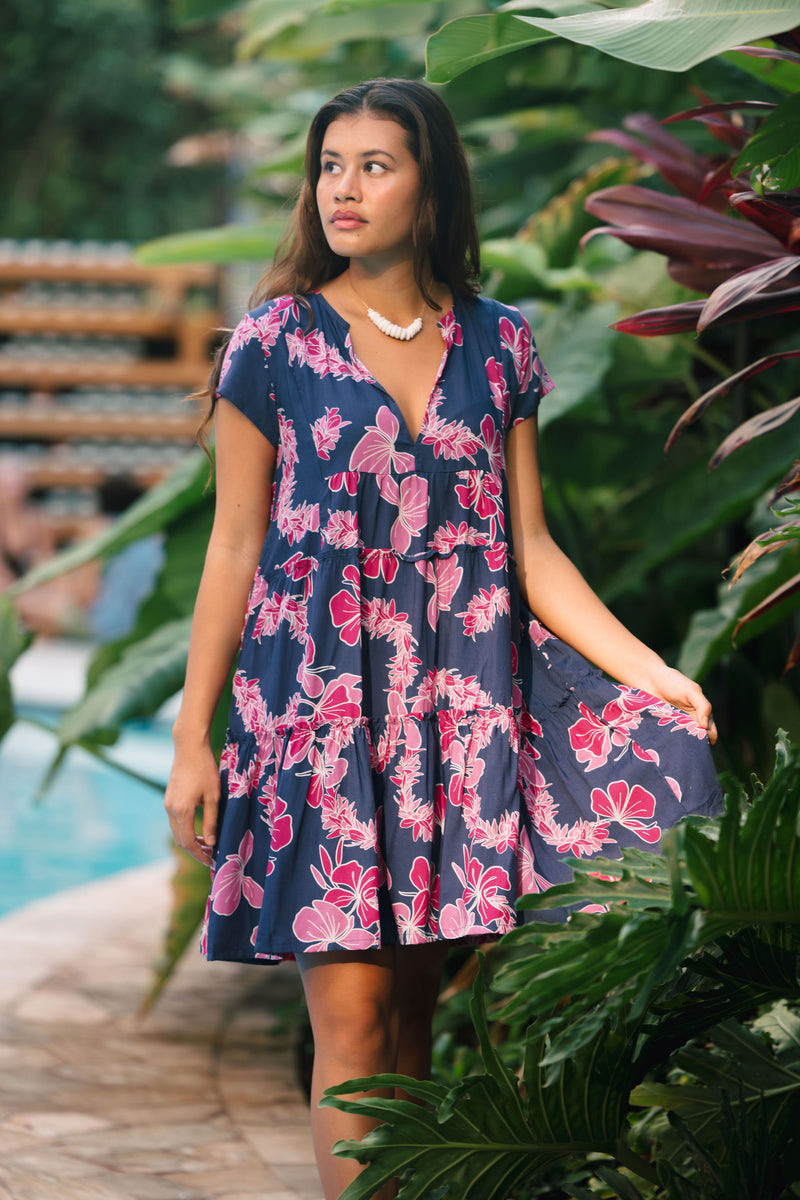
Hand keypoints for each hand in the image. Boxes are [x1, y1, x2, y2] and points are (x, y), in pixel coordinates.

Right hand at [164, 739, 220, 864]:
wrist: (189, 748)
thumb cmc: (205, 769)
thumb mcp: (214, 796)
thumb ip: (212, 821)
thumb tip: (211, 843)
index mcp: (182, 810)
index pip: (188, 842)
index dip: (199, 854)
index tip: (211, 861)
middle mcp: (170, 809)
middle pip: (180, 839)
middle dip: (194, 850)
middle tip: (211, 855)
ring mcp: (167, 804)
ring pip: (176, 831)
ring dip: (189, 840)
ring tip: (207, 845)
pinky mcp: (169, 798)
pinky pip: (175, 821)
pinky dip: (185, 830)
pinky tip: (198, 830)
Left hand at [645, 664, 716, 744]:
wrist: (649, 679)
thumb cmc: (673, 682)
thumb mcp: (692, 691)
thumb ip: (703, 706)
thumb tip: (705, 726)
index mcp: (701, 716)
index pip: (710, 733)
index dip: (708, 739)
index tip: (701, 741)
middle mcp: (690, 724)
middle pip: (697, 741)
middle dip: (695, 746)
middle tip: (688, 748)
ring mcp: (675, 728)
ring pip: (682, 743)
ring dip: (681, 746)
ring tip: (676, 747)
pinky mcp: (661, 729)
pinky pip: (667, 740)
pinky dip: (667, 743)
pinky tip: (665, 745)